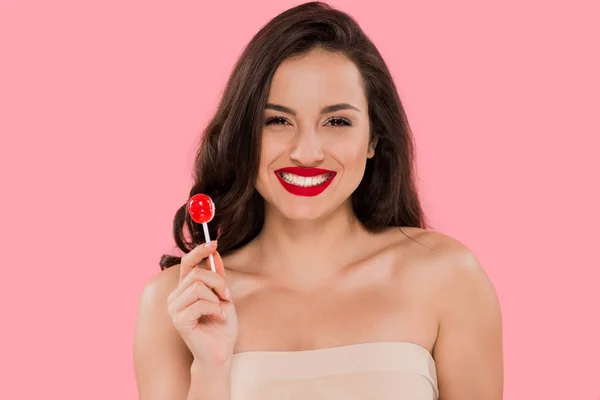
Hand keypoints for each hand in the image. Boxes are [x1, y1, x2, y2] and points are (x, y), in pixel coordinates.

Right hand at [167, 241, 237, 367]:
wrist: (221, 351)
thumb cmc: (221, 325)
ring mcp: (174, 309)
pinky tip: (218, 317)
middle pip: (197, 273)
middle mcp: (175, 297)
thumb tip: (215, 253)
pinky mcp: (179, 320)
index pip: (187, 263)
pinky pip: (200, 303)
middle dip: (217, 281)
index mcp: (185, 289)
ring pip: (198, 286)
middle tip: (227, 295)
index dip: (199, 250)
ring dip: (216, 297)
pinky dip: (215, 308)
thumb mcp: (223, 296)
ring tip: (221, 308)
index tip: (214, 243)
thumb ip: (218, 276)